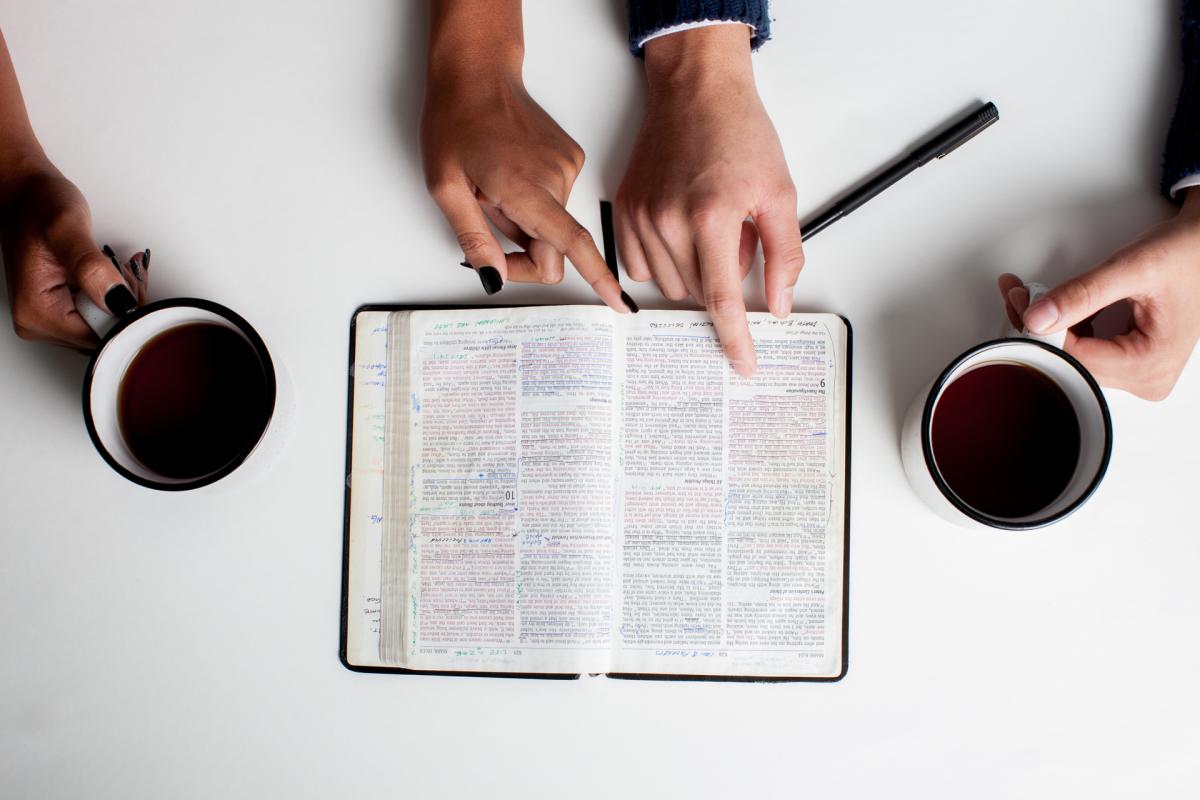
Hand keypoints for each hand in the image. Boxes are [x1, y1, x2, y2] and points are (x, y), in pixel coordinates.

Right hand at [1, 161, 138, 348]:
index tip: (128, 279)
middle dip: (126, 303)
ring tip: (116, 266)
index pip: (100, 337)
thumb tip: (116, 299)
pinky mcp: (61, 311)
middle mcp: (39, 323)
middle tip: (124, 268)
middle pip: (105, 335)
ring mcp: (49, 319)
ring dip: (123, 298)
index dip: (125, 312)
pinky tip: (113, 273)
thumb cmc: (39, 205)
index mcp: (37, 312)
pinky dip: (115, 296)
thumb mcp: (66, 228)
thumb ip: (91, 266)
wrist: (26, 194)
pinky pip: (101, 315)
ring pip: (107, 325)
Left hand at [420, 0, 628, 310]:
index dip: (598, 278)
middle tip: (488, 233)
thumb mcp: (445, 188)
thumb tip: (495, 278)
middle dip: (524, 254)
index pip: (572, 244)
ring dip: (524, 223)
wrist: (477, 74)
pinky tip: (510, 178)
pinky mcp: (571, 160)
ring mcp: (568, 167)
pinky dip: (533, 204)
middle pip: (556, 248)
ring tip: (494, 190)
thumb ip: (473, 238)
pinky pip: (556, 203)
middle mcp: (556, 179)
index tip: (619, 304)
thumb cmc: (455, 122)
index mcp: (525, 188)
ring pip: (554, 227)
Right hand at [616, 24, 803, 375]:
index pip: (722, 300)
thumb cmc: (737, 131)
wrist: (696, 90)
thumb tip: (778, 303)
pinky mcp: (624, 210)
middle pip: (697, 293)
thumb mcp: (779, 193)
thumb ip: (783, 255)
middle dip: (721, 277)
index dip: (734, 339)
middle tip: (735, 234)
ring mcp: (640, 217)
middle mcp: (669, 221)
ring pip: (669, 284)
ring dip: (694, 270)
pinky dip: (666, 260)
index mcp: (711, 217)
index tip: (742, 364)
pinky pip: (642, 266)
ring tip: (708, 224)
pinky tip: (681, 228)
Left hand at [999, 191, 1199, 399]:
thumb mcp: (1133, 268)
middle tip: (1017, 292)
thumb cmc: (1186, 254)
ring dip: (1047, 325)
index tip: (1020, 300)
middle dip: (1039, 326)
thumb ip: (1084, 292)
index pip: (1076, 359)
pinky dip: (1064, 325)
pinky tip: (1053, 304)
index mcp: (1151, 365)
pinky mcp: (1128, 361)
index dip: (1041, 330)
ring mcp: (1137, 373)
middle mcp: (1146, 378)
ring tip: (1029, 293)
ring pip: (1072, 356)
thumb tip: (1037, 317)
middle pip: (1071, 361)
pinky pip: (1082, 349)